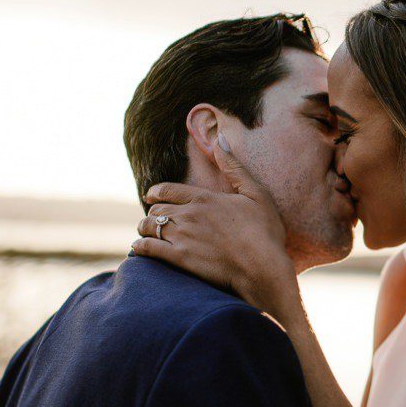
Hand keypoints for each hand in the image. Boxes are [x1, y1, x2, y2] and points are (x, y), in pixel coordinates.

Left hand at [131, 137, 300, 319]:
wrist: (263, 267)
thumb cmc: (265, 231)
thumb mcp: (256, 193)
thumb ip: (234, 167)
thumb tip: (219, 139)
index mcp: (204, 198)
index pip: (168, 190)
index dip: (156, 193)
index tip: (150, 196)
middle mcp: (189, 214)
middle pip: (156, 209)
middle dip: (152, 213)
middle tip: (153, 220)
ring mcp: (182, 236)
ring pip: (148, 227)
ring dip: (144, 229)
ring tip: (145, 234)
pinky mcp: (179, 258)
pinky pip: (148, 249)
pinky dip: (140, 247)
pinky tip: (140, 249)